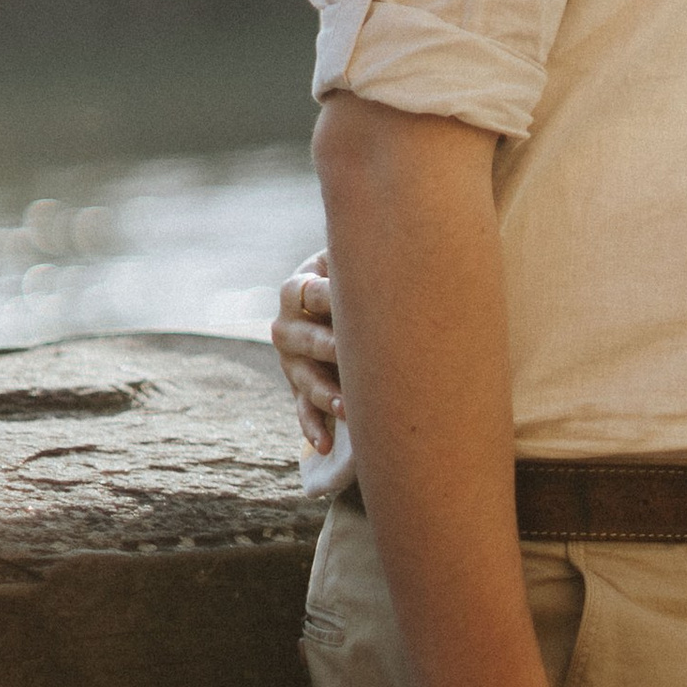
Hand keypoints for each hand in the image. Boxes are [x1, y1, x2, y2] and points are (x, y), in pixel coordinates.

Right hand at [274, 254, 343, 451]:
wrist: (330, 302)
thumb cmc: (354, 276)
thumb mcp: (347, 262)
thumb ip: (361, 256)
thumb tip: (399, 242)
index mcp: (298, 286)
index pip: (311, 293)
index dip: (333, 297)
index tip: (356, 304)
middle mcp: (288, 324)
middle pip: (309, 339)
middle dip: (332, 350)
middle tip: (355, 359)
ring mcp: (290, 359)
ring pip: (306, 379)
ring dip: (326, 395)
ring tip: (347, 409)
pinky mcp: (297, 386)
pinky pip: (302, 409)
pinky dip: (312, 428)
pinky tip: (325, 444)